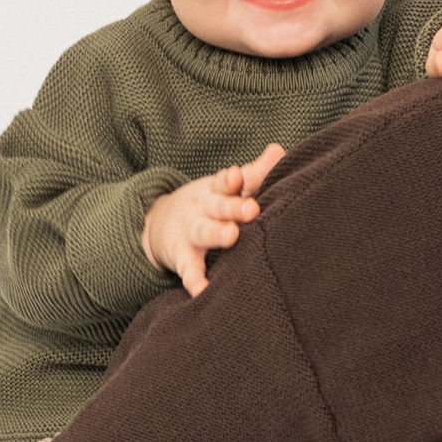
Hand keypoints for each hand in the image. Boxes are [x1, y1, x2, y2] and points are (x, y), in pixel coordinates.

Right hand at [141, 143, 284, 295]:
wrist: (162, 222)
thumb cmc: (211, 204)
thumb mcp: (227, 187)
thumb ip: (254, 173)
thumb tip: (279, 149)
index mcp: (217, 191)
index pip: (225, 182)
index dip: (232, 179)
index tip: (238, 175)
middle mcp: (203, 209)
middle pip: (218, 205)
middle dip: (233, 207)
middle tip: (252, 209)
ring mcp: (191, 233)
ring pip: (203, 232)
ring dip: (216, 234)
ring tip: (231, 236)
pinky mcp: (184, 258)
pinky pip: (189, 270)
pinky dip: (195, 281)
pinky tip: (202, 291)